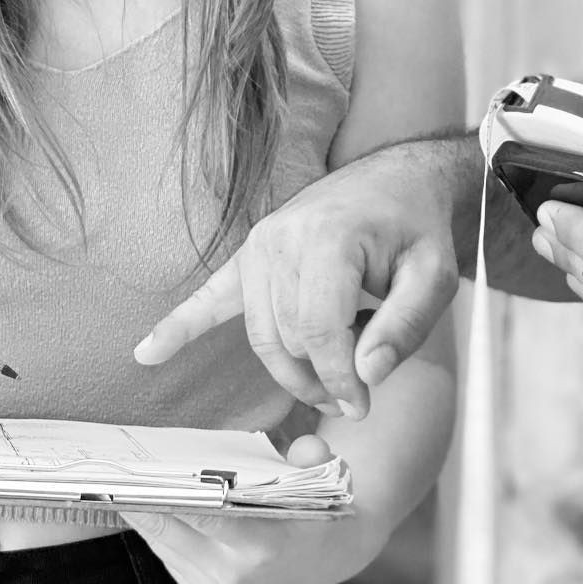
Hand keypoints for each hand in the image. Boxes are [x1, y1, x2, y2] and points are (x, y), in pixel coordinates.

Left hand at [119, 433, 386, 583]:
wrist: (323, 560)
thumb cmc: (316, 506)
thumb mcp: (323, 476)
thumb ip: (314, 458)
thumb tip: (307, 447)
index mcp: (265, 544)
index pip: (208, 516)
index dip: (172, 494)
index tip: (141, 472)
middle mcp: (234, 575)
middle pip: (172, 530)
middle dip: (143, 500)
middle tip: (113, 469)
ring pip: (162, 543)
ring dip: (141, 513)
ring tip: (115, 480)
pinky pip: (167, 555)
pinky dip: (153, 528)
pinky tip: (138, 501)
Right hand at [133, 142, 463, 419]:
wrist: (395, 179)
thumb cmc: (417, 228)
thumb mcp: (436, 276)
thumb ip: (406, 326)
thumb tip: (366, 375)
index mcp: (328, 238)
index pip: (318, 331)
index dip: (339, 378)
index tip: (363, 404)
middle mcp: (282, 238)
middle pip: (287, 339)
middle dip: (322, 377)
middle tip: (359, 392)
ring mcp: (259, 245)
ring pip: (261, 335)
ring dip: (290, 369)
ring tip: (332, 382)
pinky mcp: (250, 254)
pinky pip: (211, 297)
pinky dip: (179, 326)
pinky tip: (146, 352)